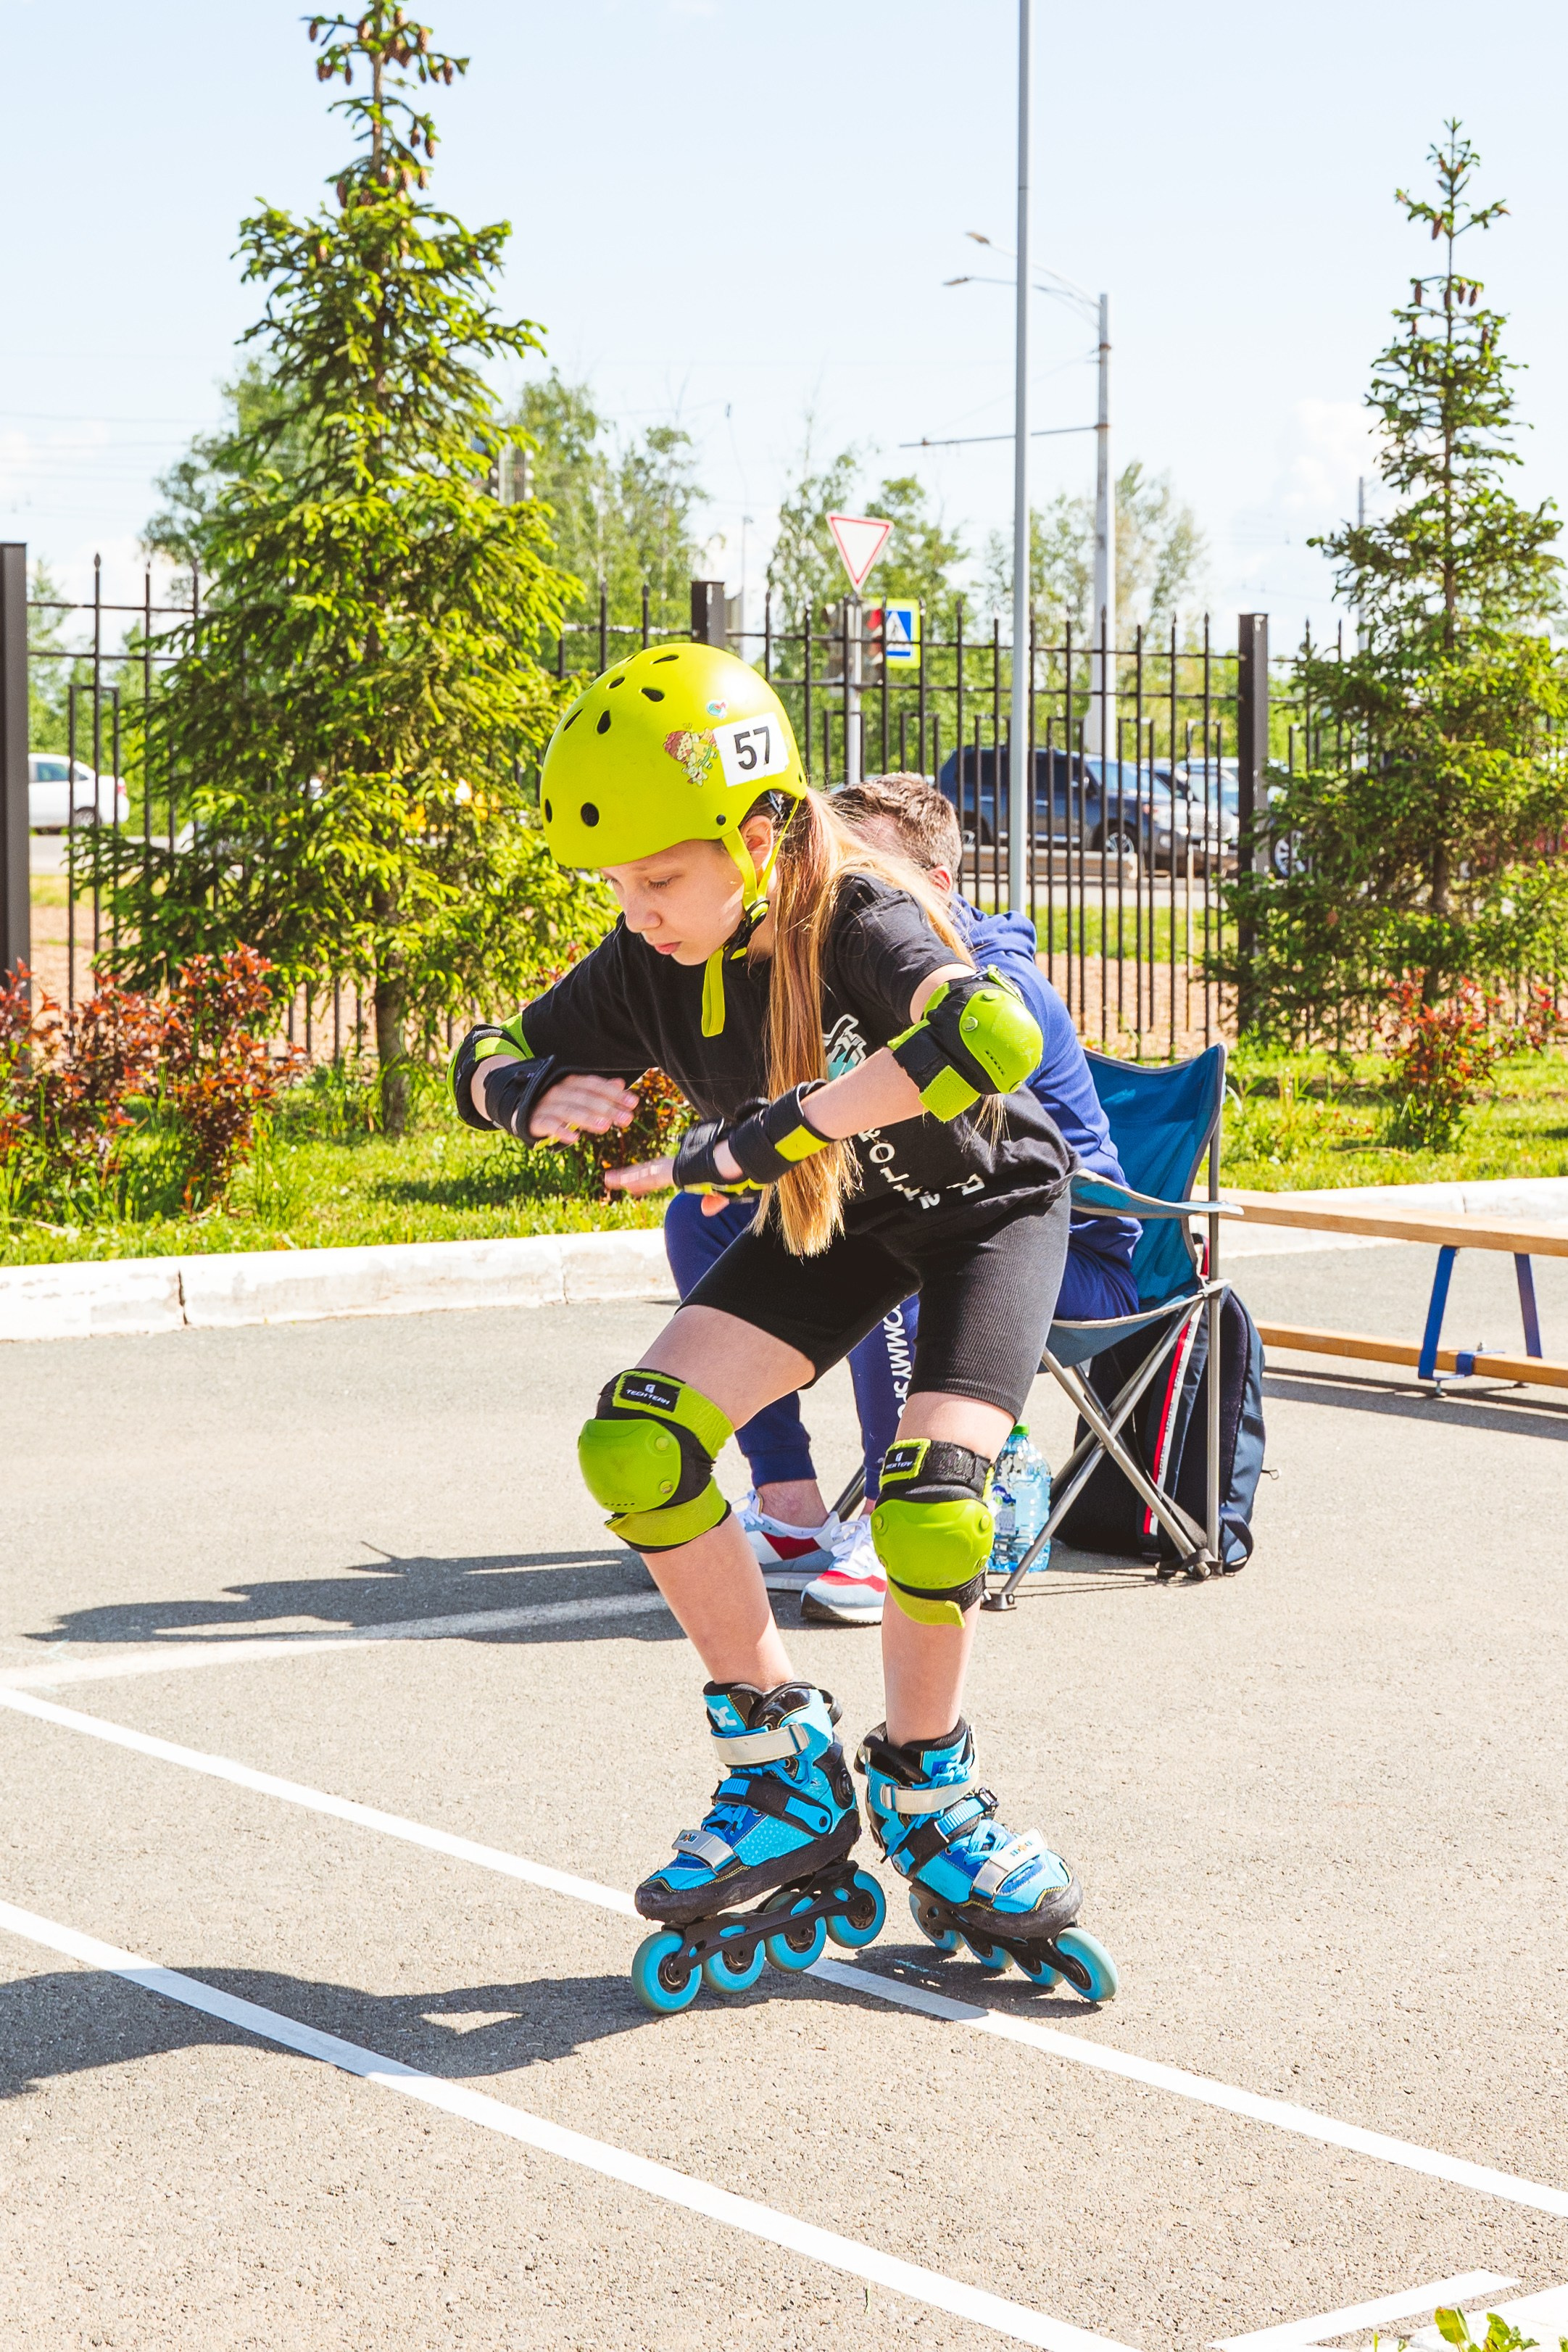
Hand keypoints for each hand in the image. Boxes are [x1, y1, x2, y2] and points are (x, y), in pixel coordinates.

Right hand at [526, 1073, 639, 1143]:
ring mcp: (546, 1105)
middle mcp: (559, 1090)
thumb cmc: (556, 1102)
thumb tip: (620, 1084)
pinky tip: (574, 1138)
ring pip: (569, 1110)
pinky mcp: (535, 1120)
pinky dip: (560, 1130)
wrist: (519, 1106)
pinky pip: (549, 1125)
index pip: (595, 1085)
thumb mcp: (577, 1094)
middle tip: (627, 1119)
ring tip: (606, 1128)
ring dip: (588, 1118)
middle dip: (607, 1108)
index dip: (614, 1094)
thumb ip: (598, 1090)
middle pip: (586, 1098)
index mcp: (571, 1082)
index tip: (634, 1103)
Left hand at [604, 1156, 734, 1215]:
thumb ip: (715, 1200)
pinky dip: (635, 1178)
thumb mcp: (726, 1190)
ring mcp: (675, 1167)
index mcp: (688, 1168)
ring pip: (646, 1173)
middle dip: (631, 1176)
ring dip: (626, 1177)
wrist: (740, 1159)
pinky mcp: (675, 1171)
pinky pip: (651, 1176)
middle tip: (613, 1179)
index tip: (632, 1184)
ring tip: (608, 1180)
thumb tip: (705, 1211)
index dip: (645, 1179)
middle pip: (649, 1171)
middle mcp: (678, 1166)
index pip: (661, 1173)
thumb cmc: (736, 1170)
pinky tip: (621, 1182)